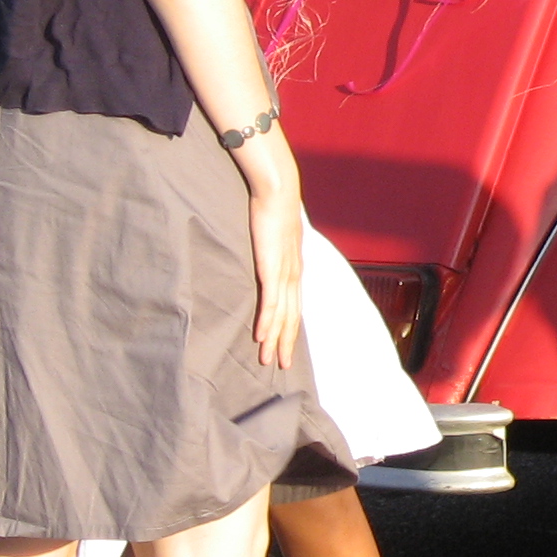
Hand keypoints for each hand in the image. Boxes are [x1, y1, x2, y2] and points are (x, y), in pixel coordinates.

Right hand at [239, 140, 304, 370]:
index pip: (294, 305)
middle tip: (279, 365)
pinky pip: (270, 301)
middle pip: (292, 316)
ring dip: (275, 339)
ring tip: (268, 360)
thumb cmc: (273, 208)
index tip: (285, 346)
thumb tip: (265, 253)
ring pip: (283, 314)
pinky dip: (267, 321)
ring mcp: (285, 272)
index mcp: (294, 267)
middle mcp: (294, 274)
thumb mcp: (275, 235)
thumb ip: (272, 249)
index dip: (290, 327)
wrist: (278, 190)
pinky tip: (261, 337)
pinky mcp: (273, 267)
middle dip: (285, 343)